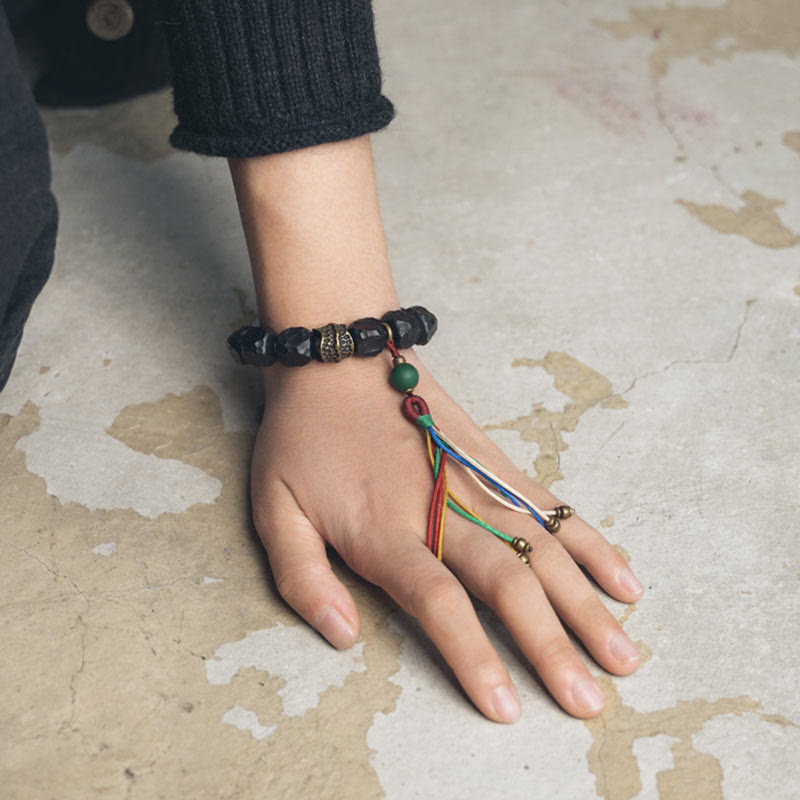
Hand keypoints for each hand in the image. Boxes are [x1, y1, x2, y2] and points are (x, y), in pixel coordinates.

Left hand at [250, 351, 643, 722]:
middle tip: (589, 704)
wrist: (339, 357)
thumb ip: (303, 579)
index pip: (440, 603)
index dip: (475, 657)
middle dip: (551, 647)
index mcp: (386, 531)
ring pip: (543, 549)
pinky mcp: (495, 461)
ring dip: (586, 605)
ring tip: (624, 655)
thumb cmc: (302, 436)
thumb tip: (343, 638)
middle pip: (509, 583)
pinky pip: (552, 506)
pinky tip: (624, 579)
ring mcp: (477, 482)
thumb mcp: (274, 508)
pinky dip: (591, 543)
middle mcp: (442, 510)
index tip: (508, 709)